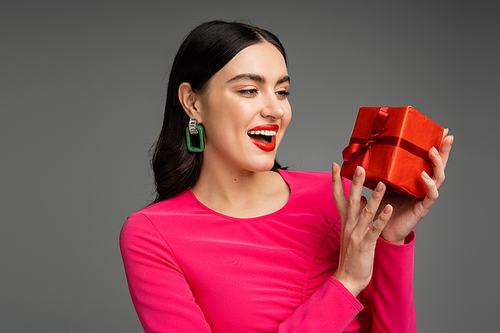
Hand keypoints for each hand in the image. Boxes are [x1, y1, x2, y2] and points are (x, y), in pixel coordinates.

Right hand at [332, 163, 392, 296]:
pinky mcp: (365, 244)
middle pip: (351, 199)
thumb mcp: (350, 233)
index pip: (338, 196)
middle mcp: (349, 225)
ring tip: (382, 183)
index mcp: (344, 221)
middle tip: (360, 166)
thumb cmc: (351, 256)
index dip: (336, 180)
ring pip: (366, 212)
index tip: (335, 165)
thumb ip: (355, 216)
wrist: (347, 278)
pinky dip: (382, 218)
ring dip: (375, 197)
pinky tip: (390, 208)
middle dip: (355, 182)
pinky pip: (375, 229)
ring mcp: (356, 234)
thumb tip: (363, 199)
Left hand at [379, 130, 453, 243]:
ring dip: (438, 163)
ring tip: (432, 151)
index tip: (441, 129)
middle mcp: (424, 185)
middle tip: (447, 135)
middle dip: (445, 149)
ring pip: (439, 177)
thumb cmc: (382, 206)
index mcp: (415, 178)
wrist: (381, 229)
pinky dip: (428, 184)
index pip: (428, 158)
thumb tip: (364, 152)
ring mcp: (425, 196)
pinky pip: (430, 195)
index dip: (436, 145)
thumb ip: (376, 170)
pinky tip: (424, 175)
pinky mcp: (423, 207)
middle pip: (439, 165)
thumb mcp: (379, 183)